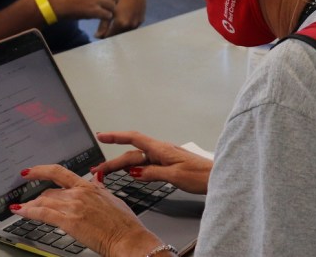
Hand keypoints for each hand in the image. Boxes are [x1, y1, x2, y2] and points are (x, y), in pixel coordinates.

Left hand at [12, 164, 162, 256]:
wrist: (128, 238)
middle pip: (49, 191)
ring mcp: (73, 207)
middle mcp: (79, 194)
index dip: (41, 170)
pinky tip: (21, 212)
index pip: (59, 173)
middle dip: (37, 197)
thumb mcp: (112, 198)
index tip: (31, 171)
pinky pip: (43, 213)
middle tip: (28, 201)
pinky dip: (29, 212)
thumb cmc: (124, 223)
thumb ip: (99, 188)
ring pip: (44, 201)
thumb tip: (95, 179)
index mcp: (88, 187)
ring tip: (22, 208)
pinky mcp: (69, 221)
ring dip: (30, 205)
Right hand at [92, 131, 211, 194]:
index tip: (101, 136)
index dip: (116, 136)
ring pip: (138, 160)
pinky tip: (131, 175)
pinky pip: (147, 166)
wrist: (217, 178)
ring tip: (107, 173)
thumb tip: (136, 172)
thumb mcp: (175, 175)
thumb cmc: (200, 175)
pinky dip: (136, 170)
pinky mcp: (168, 165)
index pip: (134, 138)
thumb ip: (154, 172)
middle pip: (132, 153)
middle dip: (113, 161)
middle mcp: (161, 151)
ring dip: (122, 166)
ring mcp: (164, 158)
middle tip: (98, 171)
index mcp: (161, 149)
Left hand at [95, 0, 146, 38]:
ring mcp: (137, 21)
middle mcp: (131, 24)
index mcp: (121, 22)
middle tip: (104, 31)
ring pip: (126, 31)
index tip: (99, 36)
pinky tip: (121, 20)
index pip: (111, 37)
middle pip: (119, 36)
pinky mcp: (142, 18)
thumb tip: (97, 36)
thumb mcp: (109, 8)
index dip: (104, 37)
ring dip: (119, 30)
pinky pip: (132, 26)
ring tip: (112, 26)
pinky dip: (126, 25)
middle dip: (111, 34)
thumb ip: (103, 24)